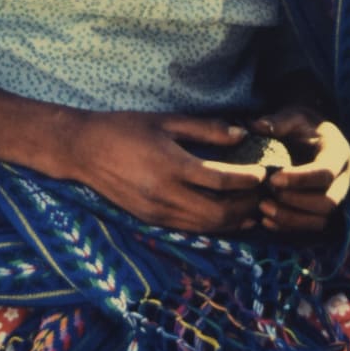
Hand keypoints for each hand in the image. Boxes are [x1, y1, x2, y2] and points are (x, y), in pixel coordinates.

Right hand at [66, 110, 270, 233]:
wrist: (84, 150)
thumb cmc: (126, 128)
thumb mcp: (165, 121)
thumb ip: (205, 129)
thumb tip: (241, 135)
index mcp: (170, 166)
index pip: (220, 181)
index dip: (246, 180)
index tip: (263, 173)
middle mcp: (165, 195)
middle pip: (218, 212)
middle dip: (246, 206)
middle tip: (265, 194)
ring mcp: (158, 212)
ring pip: (206, 227)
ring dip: (234, 221)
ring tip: (253, 208)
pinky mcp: (152, 221)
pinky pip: (191, 229)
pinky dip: (214, 226)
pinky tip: (227, 216)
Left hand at [251, 107, 349, 234]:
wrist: (311, 134)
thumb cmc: (302, 124)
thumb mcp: (292, 116)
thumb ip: (278, 122)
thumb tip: (257, 126)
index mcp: (338, 152)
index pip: (325, 172)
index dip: (300, 179)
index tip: (272, 178)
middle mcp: (343, 179)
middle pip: (328, 201)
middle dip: (296, 202)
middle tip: (267, 195)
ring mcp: (335, 196)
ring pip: (321, 219)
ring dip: (292, 218)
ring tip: (263, 209)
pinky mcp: (323, 210)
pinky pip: (311, 226)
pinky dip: (289, 227)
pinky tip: (266, 221)